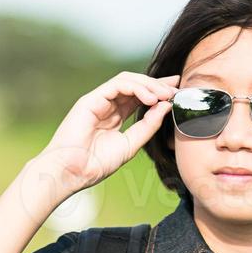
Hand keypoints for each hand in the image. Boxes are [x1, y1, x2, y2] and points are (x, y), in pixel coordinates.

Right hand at [32, 71, 180, 194]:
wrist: (73, 172)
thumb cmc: (98, 163)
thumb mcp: (131, 143)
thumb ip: (149, 125)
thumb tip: (166, 105)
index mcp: (116, 116)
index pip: (140, 97)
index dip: (159, 91)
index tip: (178, 91)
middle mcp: (108, 105)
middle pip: (136, 85)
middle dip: (158, 84)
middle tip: (176, 89)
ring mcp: (98, 100)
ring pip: (127, 81)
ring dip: (149, 85)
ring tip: (164, 95)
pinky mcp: (91, 99)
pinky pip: (117, 85)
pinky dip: (136, 88)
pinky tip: (150, 98)